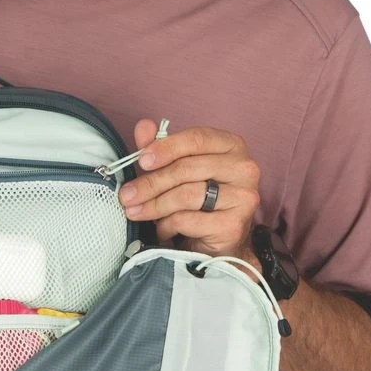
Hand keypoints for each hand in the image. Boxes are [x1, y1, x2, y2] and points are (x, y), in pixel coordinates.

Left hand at [118, 120, 260, 260]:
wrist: (218, 244)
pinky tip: (162, 230)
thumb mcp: (177, 172)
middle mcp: (244, 168)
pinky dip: (168, 225)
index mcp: (232, 146)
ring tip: (136, 213)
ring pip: (187, 195)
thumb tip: (143, 126)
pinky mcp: (234, 225)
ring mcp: (243, 197)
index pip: (196, 139)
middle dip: (151, 183)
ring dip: (155, 206)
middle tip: (127, 196)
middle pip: (187, 169)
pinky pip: (189, 220)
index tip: (141, 160)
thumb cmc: (199, 203)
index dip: (165, 148)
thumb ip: (161, 148)